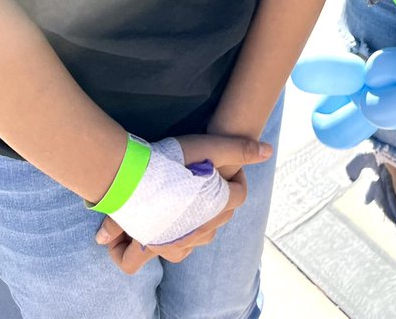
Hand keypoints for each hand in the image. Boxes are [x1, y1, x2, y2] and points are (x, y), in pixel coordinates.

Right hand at [96, 133, 271, 274]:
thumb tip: (268, 151)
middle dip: (220, 198)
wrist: (128, 178)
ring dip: (202, 220)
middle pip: (222, 216)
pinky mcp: (160, 246)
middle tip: (207, 178)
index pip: (239, 193)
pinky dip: (182, 237)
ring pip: (202, 236)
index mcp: (218, 205)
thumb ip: (241, 149)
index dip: (236, 177)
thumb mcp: (209, 146)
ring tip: (192, 200)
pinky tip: (174, 221)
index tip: (224, 165)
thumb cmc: (170, 160)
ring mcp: (181, 241)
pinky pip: (180, 249)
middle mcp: (203, 228)